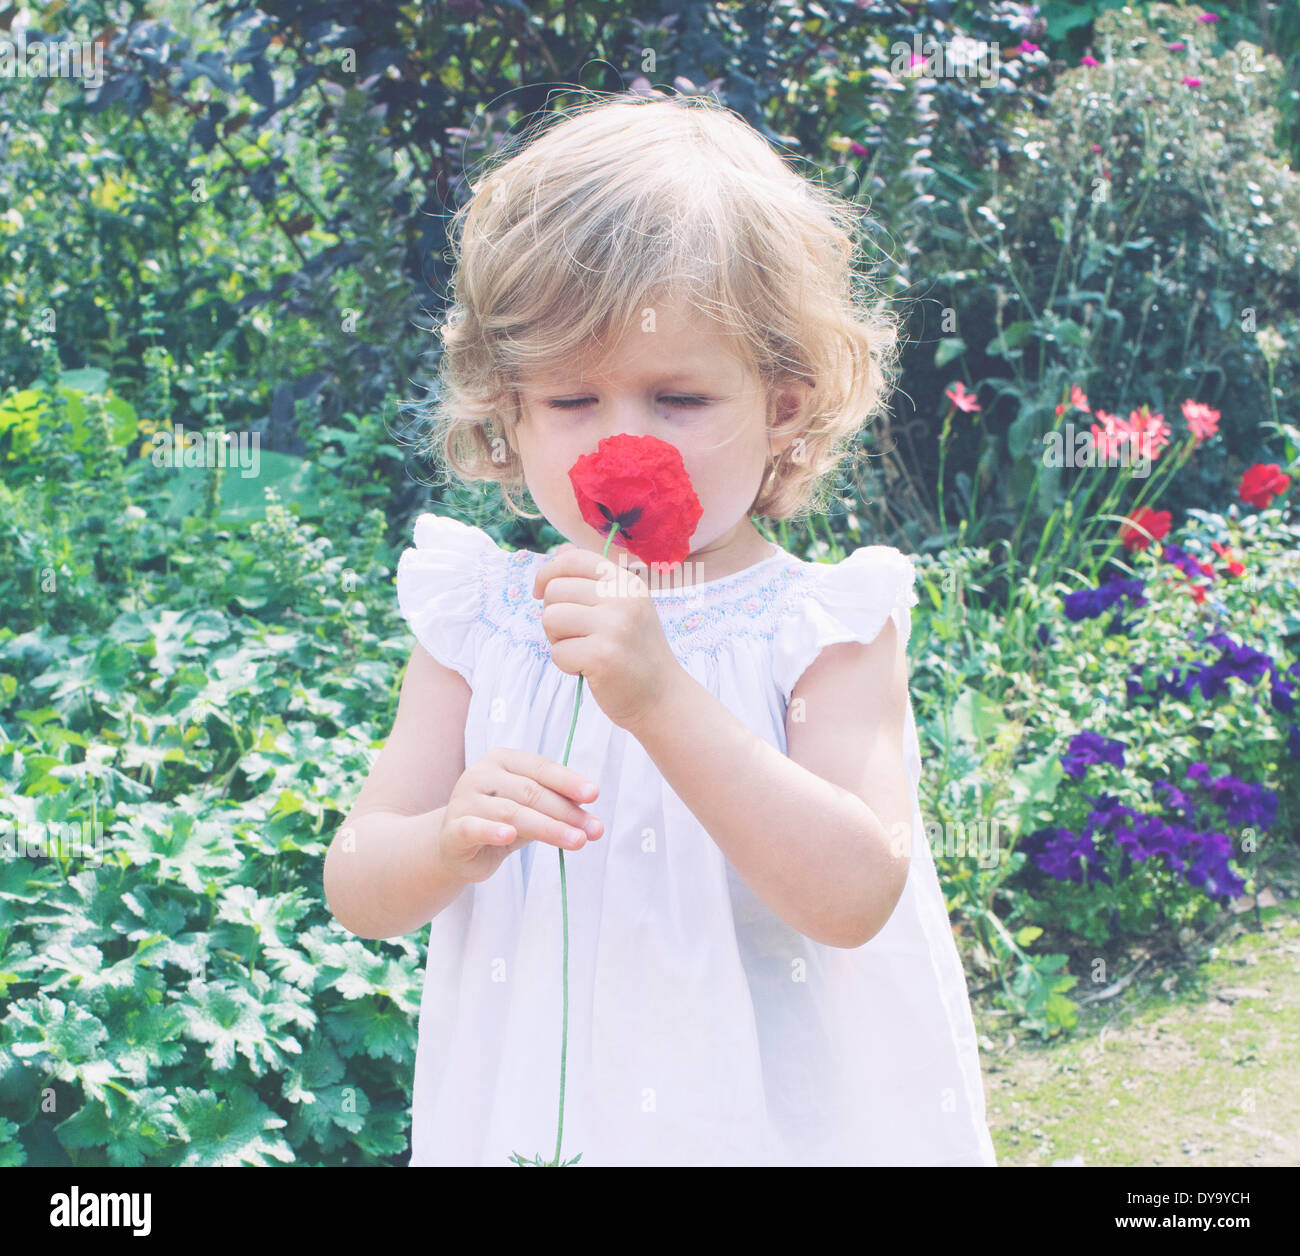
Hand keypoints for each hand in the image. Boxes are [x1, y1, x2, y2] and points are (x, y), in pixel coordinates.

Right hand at [436, 746, 603, 882]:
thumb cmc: (499, 821)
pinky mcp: (452, 829)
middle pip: (530, 791)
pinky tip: (508, 836)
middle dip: (566, 812)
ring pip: (511, 812)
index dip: (568, 781)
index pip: (541, 767)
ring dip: (548, 828)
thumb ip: (555, 807)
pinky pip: (473, 828)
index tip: (594, 794)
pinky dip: (492, 831)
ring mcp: (464, 800)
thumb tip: (591, 819)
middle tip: (593, 830)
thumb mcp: (530, 810)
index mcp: (502, 760)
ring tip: (576, 841)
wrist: (457, 848)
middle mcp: (481, 774)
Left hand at [533, 541, 682, 732]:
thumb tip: (559, 551)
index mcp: (626, 582)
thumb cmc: (635, 651)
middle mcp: (623, 598)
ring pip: (550, 618)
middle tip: (577, 635)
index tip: (541, 593)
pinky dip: (565, 664)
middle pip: (554, 590)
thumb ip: (593, 580)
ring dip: (557, 639)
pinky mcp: (602, 656)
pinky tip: (589, 668)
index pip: (573, 558)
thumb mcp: (624, 606)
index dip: (547, 573)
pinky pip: (557, 651)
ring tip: (582, 650)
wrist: (662, 697)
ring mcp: (614, 626)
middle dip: (554, 615)